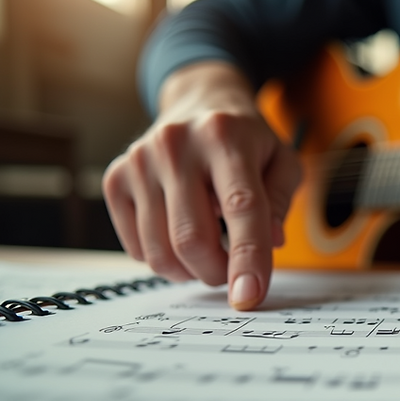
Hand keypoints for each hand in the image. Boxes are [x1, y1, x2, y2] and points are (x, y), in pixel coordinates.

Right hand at [103, 62, 299, 309]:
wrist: (198, 102)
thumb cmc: (247, 141)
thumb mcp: (283, 161)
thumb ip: (281, 202)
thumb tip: (269, 245)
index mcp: (226, 137)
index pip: (240, 208)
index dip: (247, 258)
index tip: (249, 298)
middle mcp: (176, 145)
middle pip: (191, 239)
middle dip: (217, 272)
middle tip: (230, 270)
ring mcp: (139, 161)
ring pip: (159, 251)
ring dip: (190, 271)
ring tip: (208, 253)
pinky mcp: (116, 178)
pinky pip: (136, 247)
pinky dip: (163, 259)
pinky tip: (179, 236)